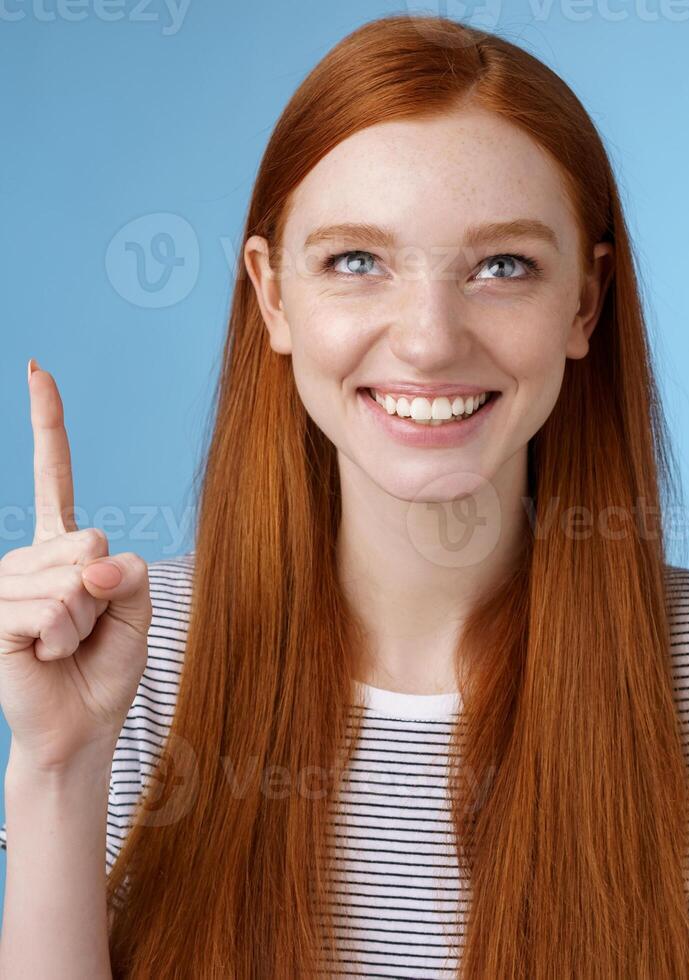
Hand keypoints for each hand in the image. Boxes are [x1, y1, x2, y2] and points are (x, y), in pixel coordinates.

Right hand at [0, 361, 151, 772]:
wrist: (80, 723)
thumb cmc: (105, 665)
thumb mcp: (137, 609)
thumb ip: (128, 573)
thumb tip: (93, 565)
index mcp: (62, 546)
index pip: (56, 474)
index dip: (47, 422)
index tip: (37, 369)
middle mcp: (26, 556)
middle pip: (91, 541)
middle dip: (105, 593)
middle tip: (86, 628)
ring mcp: (3, 583)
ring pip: (72, 581)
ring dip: (84, 623)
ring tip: (64, 644)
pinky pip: (50, 611)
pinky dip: (61, 638)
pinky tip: (42, 654)